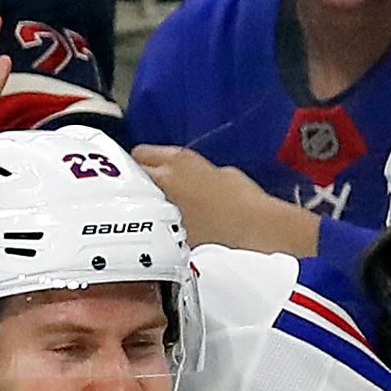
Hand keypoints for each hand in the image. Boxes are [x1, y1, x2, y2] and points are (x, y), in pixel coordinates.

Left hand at [129, 141, 320, 253]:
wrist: (255, 230)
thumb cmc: (246, 200)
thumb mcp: (220, 173)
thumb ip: (196, 172)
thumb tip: (190, 180)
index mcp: (178, 161)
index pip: (140, 154)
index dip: (145, 161)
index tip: (148, 167)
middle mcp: (164, 183)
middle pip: (134, 178)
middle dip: (140, 181)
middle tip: (153, 188)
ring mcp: (164, 210)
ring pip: (143, 203)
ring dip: (149, 204)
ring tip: (166, 211)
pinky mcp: (170, 235)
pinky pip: (157, 227)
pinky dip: (162, 227)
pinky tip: (179, 230)